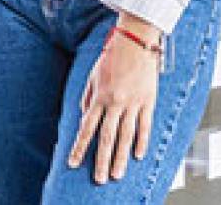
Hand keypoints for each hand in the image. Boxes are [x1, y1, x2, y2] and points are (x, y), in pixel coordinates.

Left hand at [67, 13, 162, 183]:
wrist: (136, 41)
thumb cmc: (111, 56)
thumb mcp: (92, 75)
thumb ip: (87, 97)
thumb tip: (83, 116)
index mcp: (98, 97)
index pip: (86, 128)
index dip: (79, 147)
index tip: (72, 163)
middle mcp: (115, 103)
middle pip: (106, 138)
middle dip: (100, 160)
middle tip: (99, 180)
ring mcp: (133, 104)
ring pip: (126, 137)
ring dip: (120, 158)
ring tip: (116, 175)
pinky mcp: (148, 102)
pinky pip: (145, 126)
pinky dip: (141, 142)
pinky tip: (137, 156)